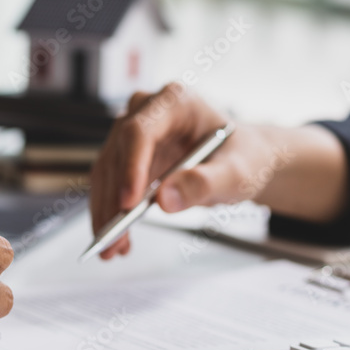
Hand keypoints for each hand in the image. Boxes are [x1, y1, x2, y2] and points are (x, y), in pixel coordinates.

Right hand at [89, 83, 348, 258]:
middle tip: (115, 238)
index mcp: (175, 101)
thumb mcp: (236, 173)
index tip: (129, 203)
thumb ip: (205, 183)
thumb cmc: (242, 157)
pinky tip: (119, 240)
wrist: (240, 161)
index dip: (131, 167)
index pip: (140, 131)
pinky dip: (110, 213)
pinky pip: (110, 185)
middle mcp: (147, 111)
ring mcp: (134, 133)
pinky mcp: (127, 156)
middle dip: (114, 200)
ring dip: (106, 212)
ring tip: (114, 248)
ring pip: (107, 173)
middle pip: (117, 154)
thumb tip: (164, 200)